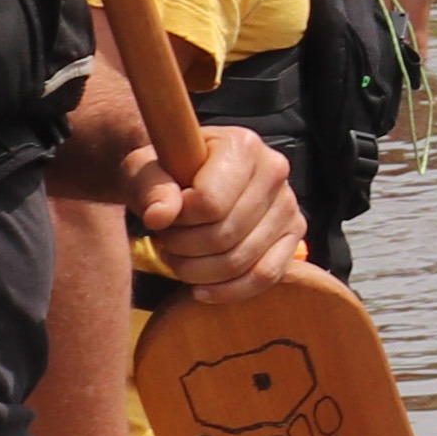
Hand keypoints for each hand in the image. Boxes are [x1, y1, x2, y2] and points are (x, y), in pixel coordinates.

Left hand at [127, 126, 301, 301]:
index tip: (163, 217)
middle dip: (184, 247)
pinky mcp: (293, 235)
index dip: (178, 221)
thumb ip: (150, 187)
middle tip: (166, 241)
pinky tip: (200, 290)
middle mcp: (275, 171)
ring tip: (178, 257)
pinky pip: (266, 276)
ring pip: (241, 260)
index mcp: (243, 145)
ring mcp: (289, 205)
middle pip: (225, 235)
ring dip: (198, 271)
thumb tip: (160, 216)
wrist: (186, 180)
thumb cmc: (165, 174)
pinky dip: (229, 290)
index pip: (210, 203)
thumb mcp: (143, 170)